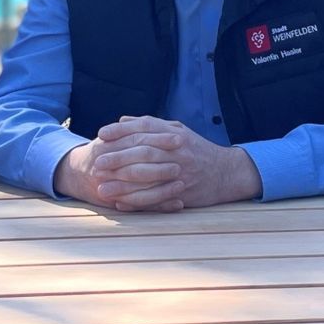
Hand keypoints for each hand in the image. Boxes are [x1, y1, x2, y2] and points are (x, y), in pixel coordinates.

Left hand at [58, 116, 260, 211]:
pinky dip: (138, 202)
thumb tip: (121, 119)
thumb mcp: (177, 131)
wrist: (227, 173)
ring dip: (123, 185)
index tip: (101, 135)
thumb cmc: (196, 150)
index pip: (145, 128)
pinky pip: (158, 199)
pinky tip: (121, 204)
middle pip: (144, 152)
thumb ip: (150, 125)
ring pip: (149, 178)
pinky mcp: (183, 194)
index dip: (122, 131)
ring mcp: (181, 174)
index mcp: (174, 135)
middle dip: (118, 158)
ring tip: (102, 189)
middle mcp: (178, 152)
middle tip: (97, 163)